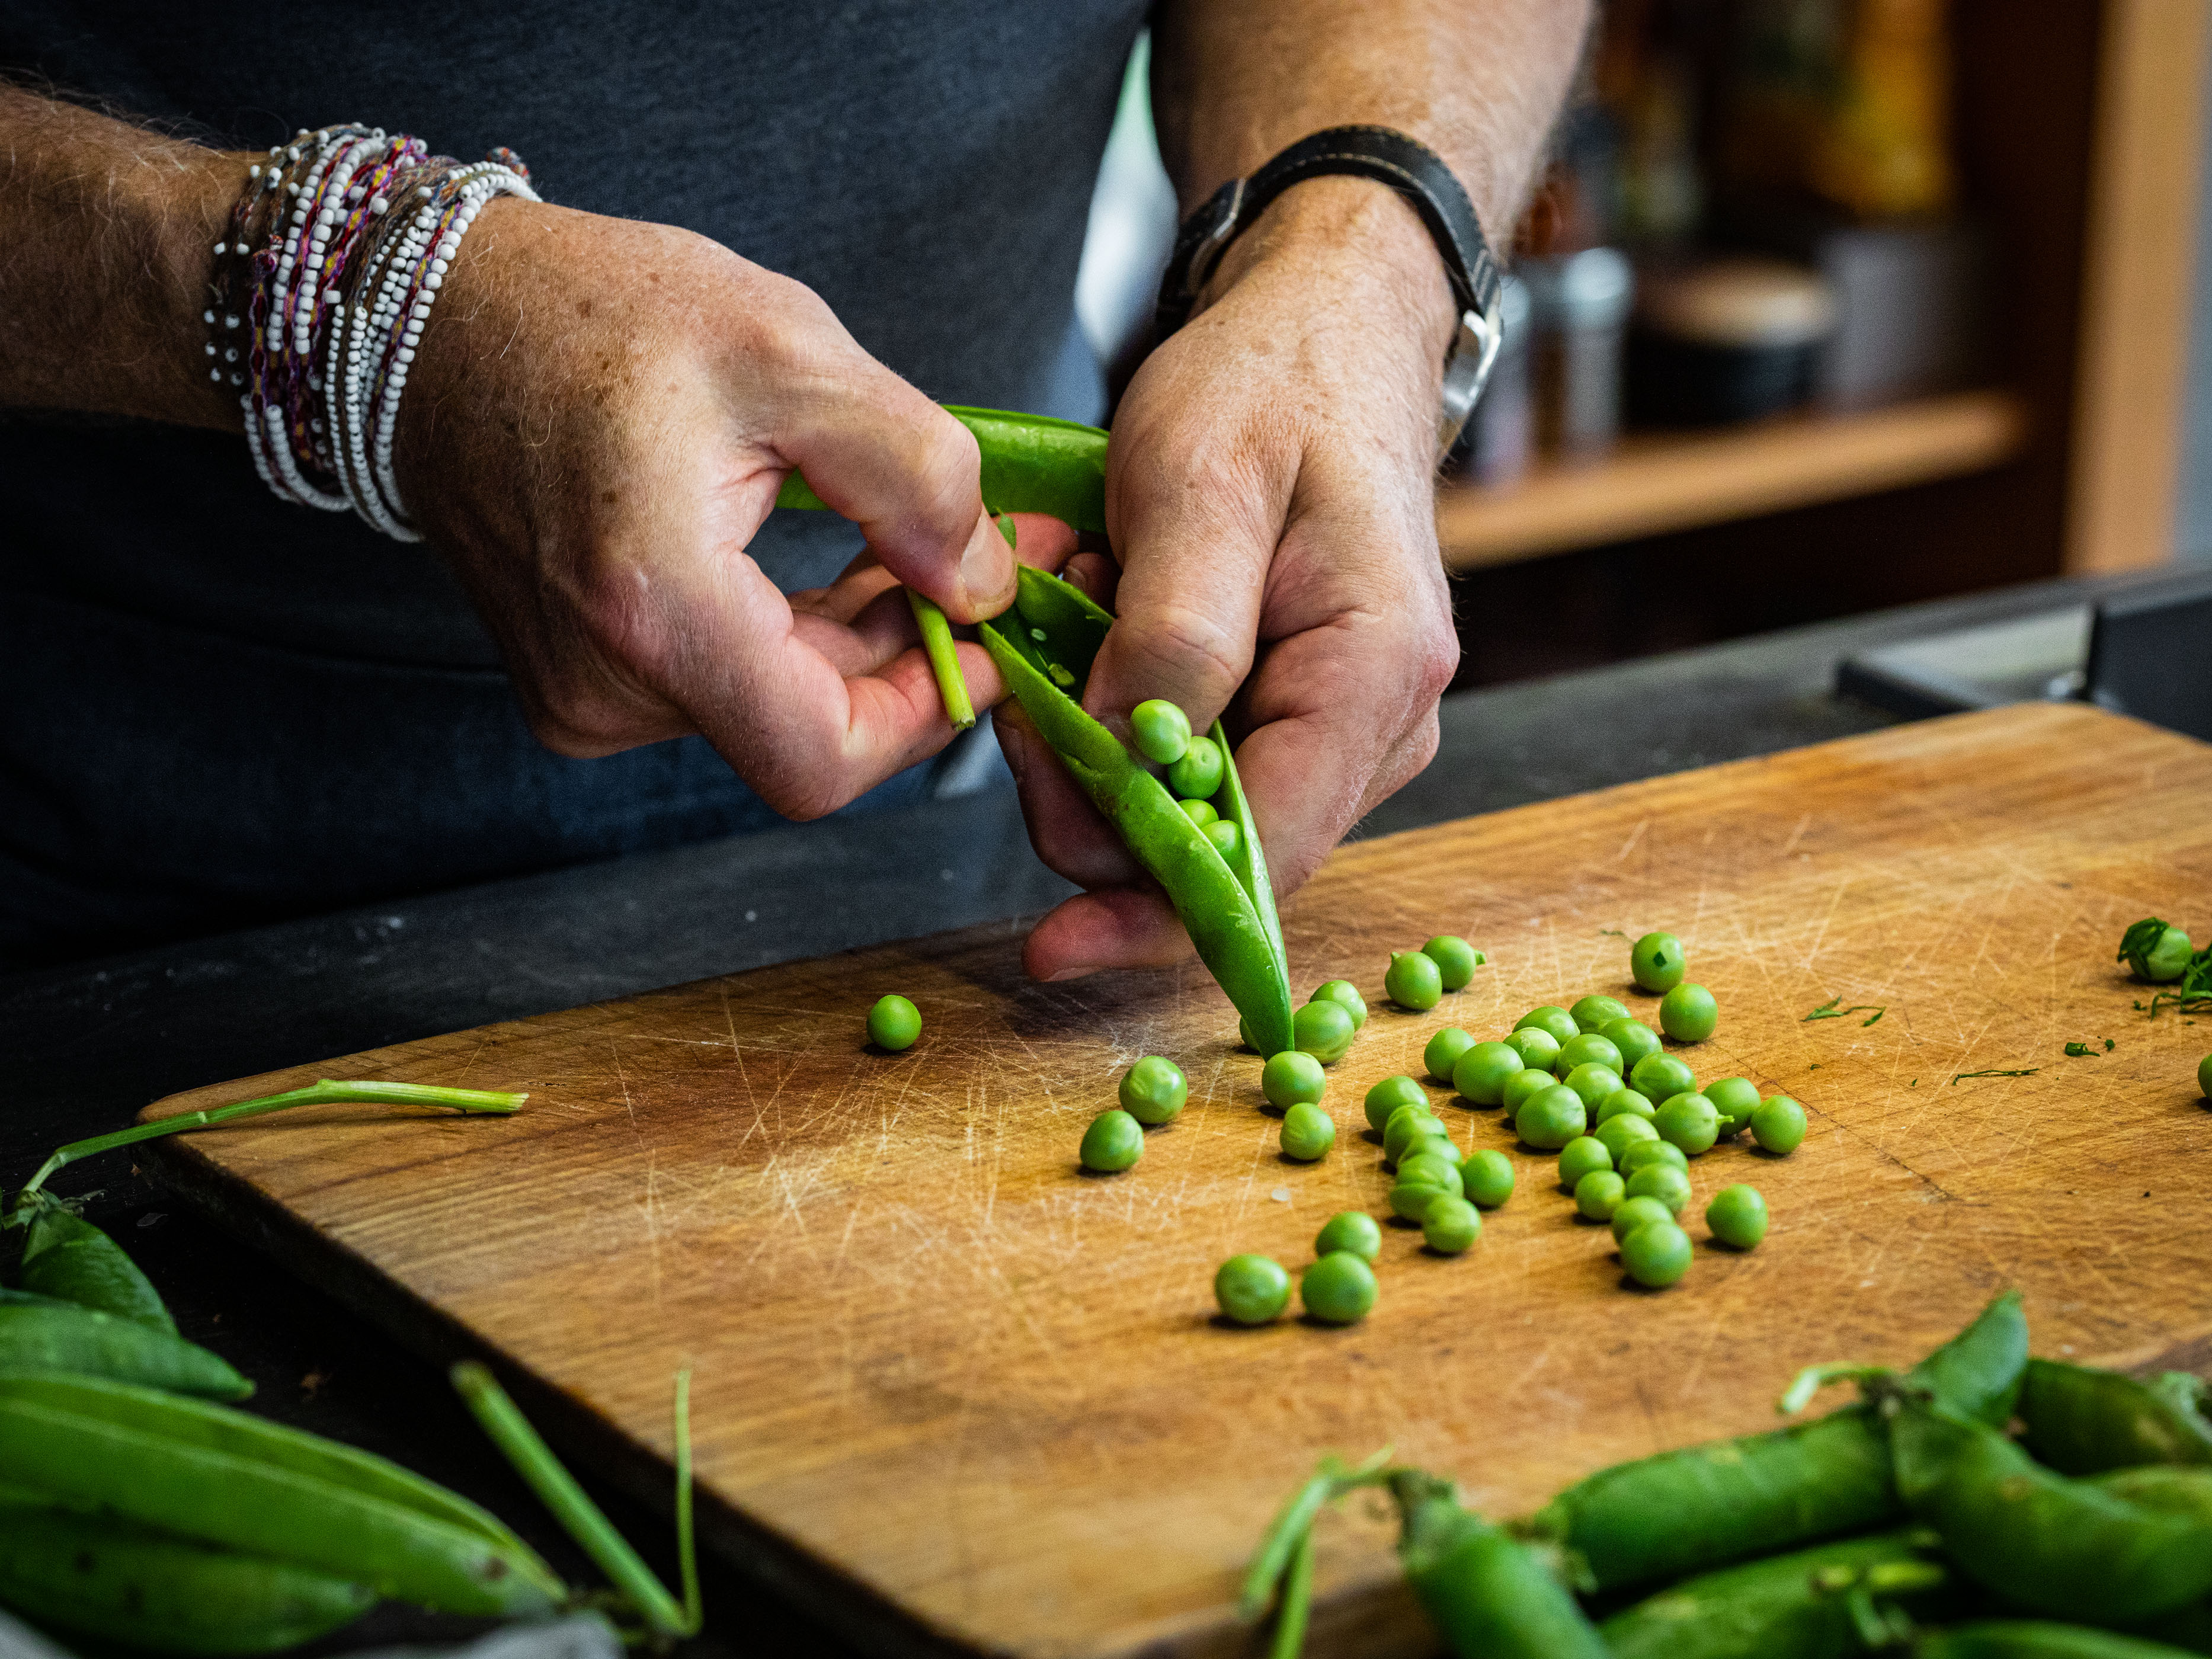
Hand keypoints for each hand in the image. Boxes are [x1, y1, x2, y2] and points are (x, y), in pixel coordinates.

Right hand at [394, 199, 1027, 818]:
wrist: (439, 319)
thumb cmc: (594, 314)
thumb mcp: (789, 350)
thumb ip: (913, 474)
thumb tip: (986, 586)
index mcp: (651, 608)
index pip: (821, 760)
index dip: (927, 713)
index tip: (986, 640)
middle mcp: (603, 684)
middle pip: (808, 735)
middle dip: (911, 658)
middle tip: (983, 564)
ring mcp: (583, 696)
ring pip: (772, 714)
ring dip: (856, 645)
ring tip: (905, 547)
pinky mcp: (579, 684)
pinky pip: (724, 690)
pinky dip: (794, 640)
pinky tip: (828, 566)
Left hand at [1002, 177, 1460, 979]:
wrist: (1322, 336)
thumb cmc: (1272, 386)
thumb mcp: (1199, 482)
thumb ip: (1174, 630)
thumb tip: (1136, 762)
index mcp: (1374, 675)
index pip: (1264, 856)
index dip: (1151, 914)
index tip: (1048, 947)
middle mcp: (1377, 727)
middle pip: (1217, 850)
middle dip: (1099, 795)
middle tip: (1039, 670)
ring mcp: (1342, 729)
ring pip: (1192, 814)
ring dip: (1103, 747)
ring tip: (1085, 616)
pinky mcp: (1299, 716)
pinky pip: (1192, 769)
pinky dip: (1124, 723)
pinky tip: (1107, 635)